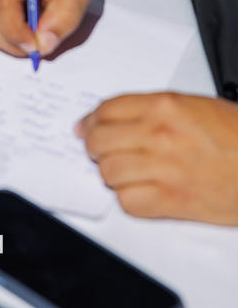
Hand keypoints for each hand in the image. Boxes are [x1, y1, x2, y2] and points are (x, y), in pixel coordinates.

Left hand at [77, 92, 237, 222]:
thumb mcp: (193, 105)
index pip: (106, 110)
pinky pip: (129, 202)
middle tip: (100, 151)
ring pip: (109, 172)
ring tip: (124, 172)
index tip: (85, 127)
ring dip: (111, 173)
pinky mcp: (173, 201)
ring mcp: (164, 168)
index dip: (91, 120)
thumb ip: (153, 109)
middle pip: (100, 141)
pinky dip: (129, 198)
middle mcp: (158, 134)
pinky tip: (140, 191)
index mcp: (163, 105)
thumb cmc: (236, 134)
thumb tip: (119, 119)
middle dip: (95, 146)